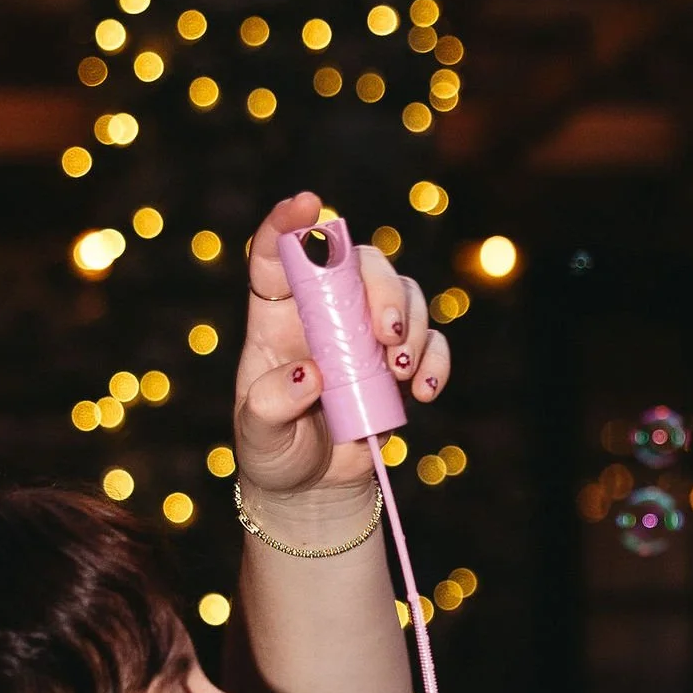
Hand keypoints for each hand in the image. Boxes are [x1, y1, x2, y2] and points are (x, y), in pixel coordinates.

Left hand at [232, 193, 450, 505]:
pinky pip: (432, 342)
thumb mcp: (257, 434)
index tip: (308, 204)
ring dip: (412, 323)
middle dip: (382, 287)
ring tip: (401, 369)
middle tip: (385, 333)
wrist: (312, 488)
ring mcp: (367, 335)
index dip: (287, 224)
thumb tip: (307, 374)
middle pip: (359, 264)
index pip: (277, 256)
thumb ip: (270, 404)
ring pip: (403, 294)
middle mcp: (326, 313)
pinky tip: (425, 391)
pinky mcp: (401, 364)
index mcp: (277, 315)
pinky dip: (436, 360)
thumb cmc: (274, 451)